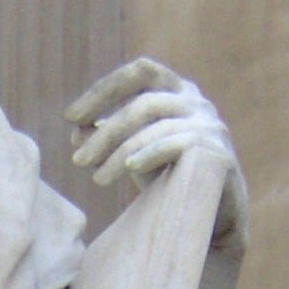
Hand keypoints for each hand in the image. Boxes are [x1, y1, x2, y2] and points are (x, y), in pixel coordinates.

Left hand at [66, 57, 247, 251]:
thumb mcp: (134, 153)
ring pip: (155, 125)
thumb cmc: (170, 177)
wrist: (213, 215)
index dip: (103, 90)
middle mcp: (196, 101)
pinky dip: (148, 153)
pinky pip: (176, 144)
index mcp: (177, 90)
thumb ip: (109, 138)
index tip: (71, 117)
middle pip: (142, 102)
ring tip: (98, 180)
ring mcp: (210, 124)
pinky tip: (129, 168)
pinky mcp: (217, 151)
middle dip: (105, 132)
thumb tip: (76, 132)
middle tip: (78, 160)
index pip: (138, 73)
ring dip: (119, 152)